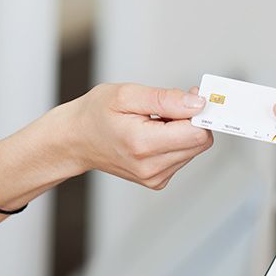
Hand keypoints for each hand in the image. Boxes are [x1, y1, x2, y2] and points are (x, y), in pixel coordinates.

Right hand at [64, 83, 212, 188]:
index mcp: (142, 144)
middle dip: (191, 119)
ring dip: (182, 131)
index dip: (199, 111)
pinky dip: (175, 142)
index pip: (197, 133)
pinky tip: (154, 134)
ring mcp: (154, 178)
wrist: (75, 140)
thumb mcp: (126, 94)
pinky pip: (183, 157)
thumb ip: (166, 99)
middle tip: (169, 106)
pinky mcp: (157, 181)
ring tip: (155, 121)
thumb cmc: (95, 114)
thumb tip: (197, 103)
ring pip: (193, 149)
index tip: (189, 97)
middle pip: (200, 142)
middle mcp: (151, 167)